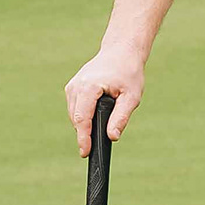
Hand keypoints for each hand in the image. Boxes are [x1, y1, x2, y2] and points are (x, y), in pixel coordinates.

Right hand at [65, 40, 145, 155]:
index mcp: (89, 87)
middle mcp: (76, 85)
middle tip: (101, 140)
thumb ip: (121, 117)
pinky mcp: (72, 87)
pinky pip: (75, 108)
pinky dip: (84, 115)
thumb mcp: (132, 97)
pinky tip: (97, 114)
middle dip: (86, 133)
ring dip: (85, 124)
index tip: (85, 153)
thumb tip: (112, 137)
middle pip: (77, 119)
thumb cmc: (128, 72)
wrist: (121, 51)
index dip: (83, 138)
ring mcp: (72, 86)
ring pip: (74, 115)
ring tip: (103, 121)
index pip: (82, 119)